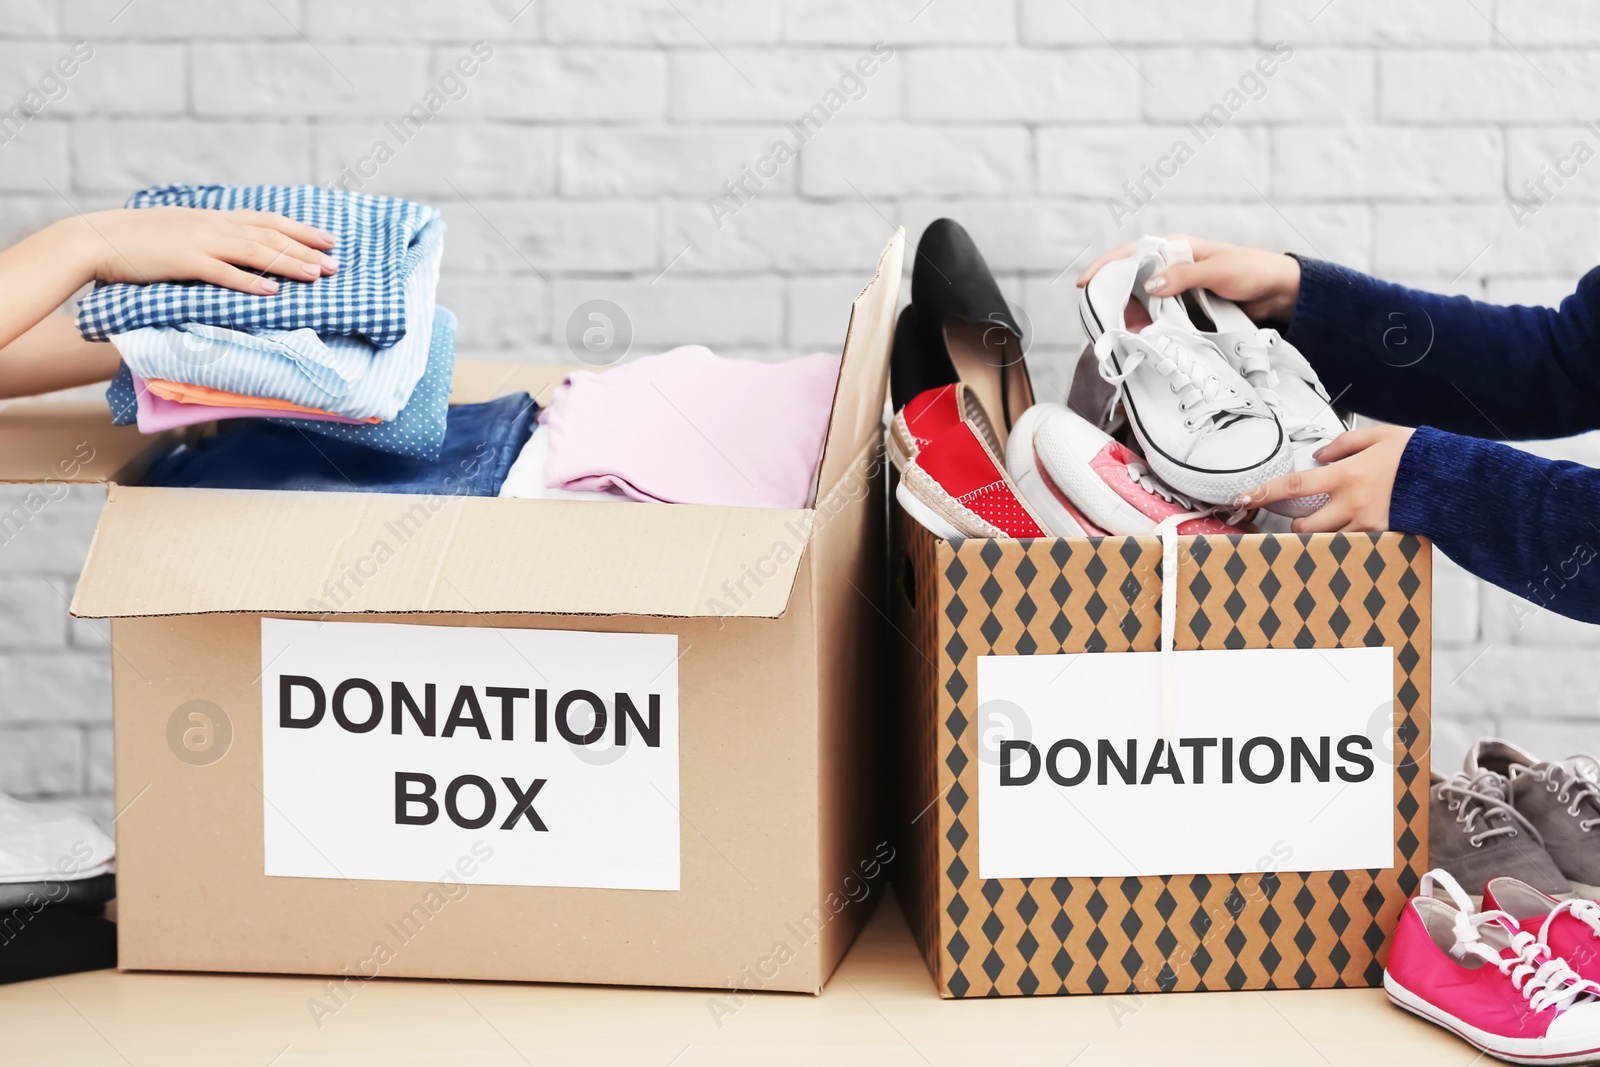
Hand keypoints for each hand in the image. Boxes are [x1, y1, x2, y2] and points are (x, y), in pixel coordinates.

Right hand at [59, 207, 338, 295]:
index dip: (300, 228)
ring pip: (255, 251)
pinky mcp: (183, 262)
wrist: (96, 238)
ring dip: (288, 263)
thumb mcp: (181, 231)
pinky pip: (223, 273)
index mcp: (212, 217)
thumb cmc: (138, 240)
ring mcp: (198, 242)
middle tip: (336, 263)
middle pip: (269, 235)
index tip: (328, 238)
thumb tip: (235, 249)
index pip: (266, 220)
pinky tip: (273, 291)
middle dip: (306, 249)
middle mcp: (212, 225)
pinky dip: (250, 282)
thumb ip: (210, 237)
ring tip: (316, 275)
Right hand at [1077, 234, 1301, 325]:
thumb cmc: (1253, 272)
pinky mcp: (1186, 309)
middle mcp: (1172, 267)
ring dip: (1131, 318)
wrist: (1280, 292)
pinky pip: (1159, 317)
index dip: (1105, 266)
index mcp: (1176, 248)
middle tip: (1101, 320)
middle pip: (1130, 281)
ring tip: (1123, 335)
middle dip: (1113, 299)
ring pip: (1142, 302)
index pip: (1131, 253)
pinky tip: (1143, 339)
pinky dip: (1148, 328)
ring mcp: (1178, 289)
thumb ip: (1184, 277)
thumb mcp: (1218, 271)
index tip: (1086, 284)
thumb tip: (1150, 285)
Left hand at [1233, 425, 1415, 532]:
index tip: (1242, 498)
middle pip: (1303, 526)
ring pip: (1326, 540)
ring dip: (1321, 534)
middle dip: (1296, 524)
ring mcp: (1366, 525)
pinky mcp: (1382, 538)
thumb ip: (1343, 444)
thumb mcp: (1379, 436)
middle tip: (1303, 514)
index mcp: (1345, 476)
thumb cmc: (1419, 456)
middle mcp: (1351, 504)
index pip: (1292, 486)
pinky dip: (1347, 540)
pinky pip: (1353, 546)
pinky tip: (1355, 529)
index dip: (1263, 493)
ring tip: (1331, 521)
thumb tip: (1318, 454)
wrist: (1455, 480)